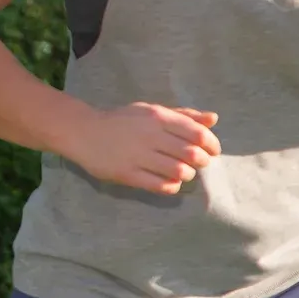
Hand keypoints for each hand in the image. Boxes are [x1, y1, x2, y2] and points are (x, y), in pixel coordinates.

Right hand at [66, 102, 220, 193]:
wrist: (84, 132)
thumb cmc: (124, 121)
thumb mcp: (153, 111)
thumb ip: (184, 115)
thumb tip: (214, 119)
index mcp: (158, 117)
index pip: (197, 133)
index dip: (212, 145)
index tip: (213, 151)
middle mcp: (150, 135)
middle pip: (192, 154)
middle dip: (202, 161)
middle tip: (198, 163)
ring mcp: (138, 155)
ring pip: (179, 171)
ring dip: (188, 174)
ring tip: (183, 172)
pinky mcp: (127, 174)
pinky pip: (161, 186)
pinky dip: (173, 186)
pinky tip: (170, 181)